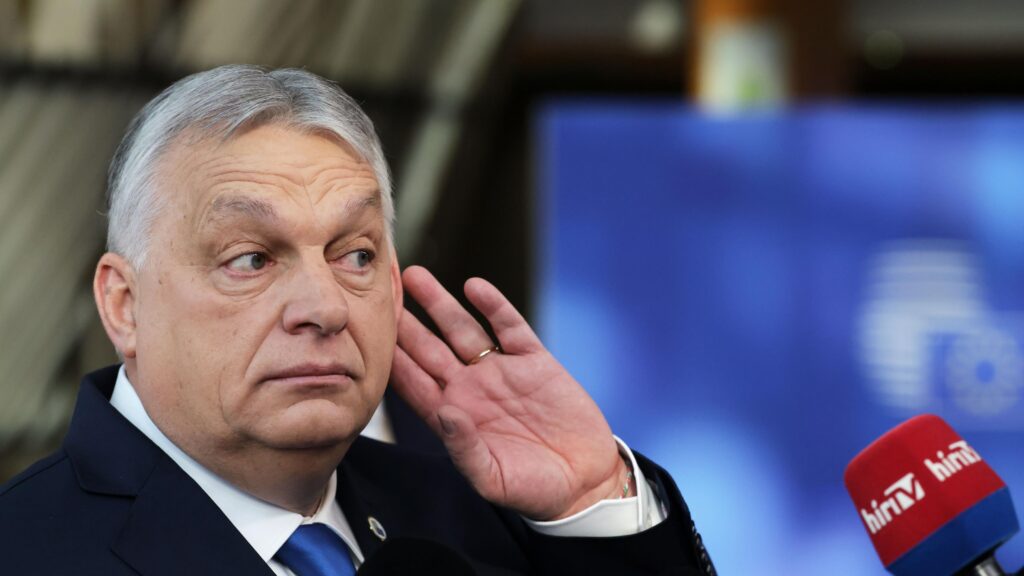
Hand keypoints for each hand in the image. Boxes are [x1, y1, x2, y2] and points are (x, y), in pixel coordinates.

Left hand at [391, 266, 628, 520]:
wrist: (584, 482)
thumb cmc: (533, 490)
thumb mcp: (492, 478)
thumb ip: (464, 448)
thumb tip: (444, 412)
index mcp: (453, 418)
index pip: (412, 382)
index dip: (390, 358)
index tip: (364, 334)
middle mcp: (471, 389)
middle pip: (429, 348)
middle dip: (405, 322)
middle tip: (380, 293)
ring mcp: (502, 372)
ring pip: (463, 329)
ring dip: (440, 304)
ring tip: (415, 277)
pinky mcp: (535, 361)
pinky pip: (510, 327)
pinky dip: (494, 306)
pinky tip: (475, 287)